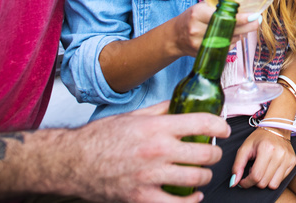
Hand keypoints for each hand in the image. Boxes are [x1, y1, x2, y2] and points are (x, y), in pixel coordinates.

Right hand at [61, 101, 229, 202]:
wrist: (72, 162)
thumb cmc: (100, 138)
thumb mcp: (133, 116)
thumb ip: (161, 110)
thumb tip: (182, 103)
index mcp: (157, 128)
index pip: (202, 123)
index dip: (220, 126)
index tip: (223, 129)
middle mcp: (157, 151)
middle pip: (205, 154)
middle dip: (215, 153)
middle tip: (213, 152)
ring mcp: (150, 177)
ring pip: (196, 179)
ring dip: (205, 177)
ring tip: (202, 173)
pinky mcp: (141, 198)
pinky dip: (191, 201)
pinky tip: (193, 196)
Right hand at [169, 3, 259, 57]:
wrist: (175, 37)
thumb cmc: (191, 18)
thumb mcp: (201, 7)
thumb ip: (218, 7)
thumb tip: (244, 8)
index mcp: (197, 13)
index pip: (222, 16)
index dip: (239, 18)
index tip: (253, 16)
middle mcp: (197, 29)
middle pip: (228, 31)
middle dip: (246, 27)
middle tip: (256, 21)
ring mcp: (199, 44)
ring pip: (228, 41)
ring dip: (240, 34)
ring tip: (245, 27)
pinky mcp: (203, 53)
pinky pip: (224, 48)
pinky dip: (232, 42)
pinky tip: (233, 36)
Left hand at [232, 126, 295, 189]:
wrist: (277, 128)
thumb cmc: (259, 138)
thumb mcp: (244, 148)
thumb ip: (237, 166)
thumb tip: (234, 182)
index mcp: (266, 149)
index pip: (256, 176)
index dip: (246, 182)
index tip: (243, 181)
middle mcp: (279, 154)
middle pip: (263, 183)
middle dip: (255, 181)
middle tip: (253, 170)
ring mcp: (288, 158)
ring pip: (273, 185)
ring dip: (264, 181)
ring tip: (262, 170)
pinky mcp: (293, 162)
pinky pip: (281, 181)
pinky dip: (273, 178)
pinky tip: (270, 168)